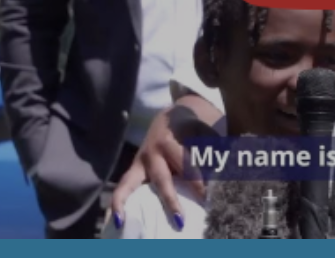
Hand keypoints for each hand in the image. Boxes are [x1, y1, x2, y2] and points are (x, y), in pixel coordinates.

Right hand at [110, 106, 206, 231]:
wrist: (173, 113)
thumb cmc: (193, 126)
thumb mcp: (204, 134)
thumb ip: (210, 153)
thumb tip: (218, 178)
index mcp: (170, 141)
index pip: (185, 166)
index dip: (197, 183)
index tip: (206, 198)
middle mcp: (152, 152)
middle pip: (161, 178)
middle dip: (171, 200)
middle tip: (180, 220)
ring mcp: (140, 160)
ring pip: (130, 181)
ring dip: (126, 201)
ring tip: (120, 220)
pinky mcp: (134, 169)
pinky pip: (124, 185)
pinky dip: (119, 201)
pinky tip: (116, 218)